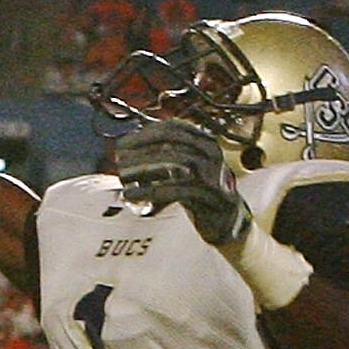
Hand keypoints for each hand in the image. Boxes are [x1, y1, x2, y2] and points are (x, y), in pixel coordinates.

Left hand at [110, 119, 248, 247]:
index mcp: (205, 142)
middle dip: (143, 148)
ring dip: (145, 168)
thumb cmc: (201, 193)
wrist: (229, 221)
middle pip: (173, 142)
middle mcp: (212, 153)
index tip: (125, 143)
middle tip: (119, 157)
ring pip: (175, 164)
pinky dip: (151, 191)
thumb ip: (164, 158)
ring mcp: (214, 174)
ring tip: (123, 176)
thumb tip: (128, 151)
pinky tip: (133, 195)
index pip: (174, 127)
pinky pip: (176, 190)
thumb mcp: (184, 170)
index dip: (147, 133)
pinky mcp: (210, 196)